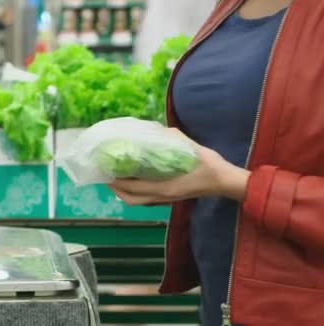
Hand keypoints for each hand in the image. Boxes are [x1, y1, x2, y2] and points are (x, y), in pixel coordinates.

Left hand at [107, 128, 250, 205]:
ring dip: (124, 191)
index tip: (106, 170)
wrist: (225, 181)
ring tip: (115, 177)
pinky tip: (133, 179)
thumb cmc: (209, 165)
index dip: (116, 180)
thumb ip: (170, 138)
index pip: (133, 187)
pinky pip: (145, 199)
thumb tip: (153, 130)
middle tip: (106, 174)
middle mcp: (162, 196)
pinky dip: (134, 192)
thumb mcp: (190, 148)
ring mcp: (166, 199)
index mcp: (165, 187)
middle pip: (131, 199)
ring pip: (137, 201)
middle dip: (115, 188)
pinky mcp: (170, 198)